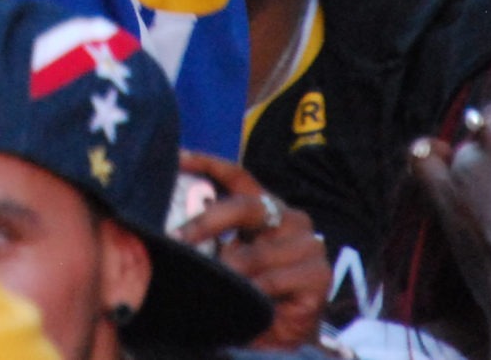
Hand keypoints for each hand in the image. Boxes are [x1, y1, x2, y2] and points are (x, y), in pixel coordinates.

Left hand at [175, 152, 330, 349]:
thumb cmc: (252, 290)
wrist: (285, 332)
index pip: (237, 176)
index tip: (178, 158)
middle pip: (244, 207)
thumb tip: (172, 230)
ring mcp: (308, 244)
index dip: (208, 163)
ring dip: (229, 272)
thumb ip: (211, 240)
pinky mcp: (318, 274)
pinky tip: (244, 300)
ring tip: (213, 284)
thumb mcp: (228, 259)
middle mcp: (290, 218)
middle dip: (206, 222)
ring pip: (255, 253)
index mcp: (266, 208)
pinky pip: (272, 281)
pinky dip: (252, 292)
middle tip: (177, 239)